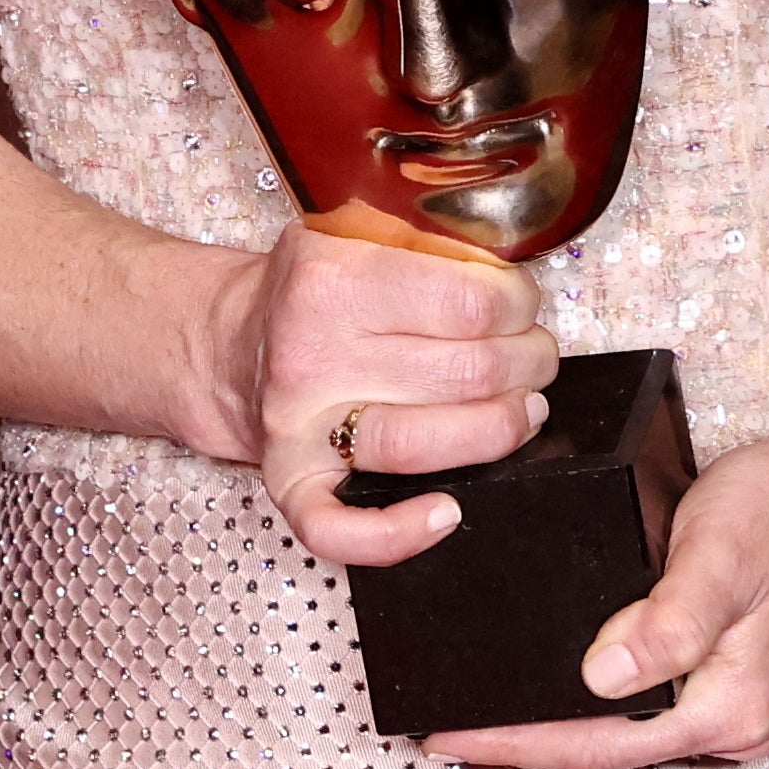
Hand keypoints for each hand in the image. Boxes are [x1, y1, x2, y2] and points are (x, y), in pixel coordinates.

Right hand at [219, 222, 552, 575]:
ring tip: (525, 411)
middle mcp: (310, 357)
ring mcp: (297, 428)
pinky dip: (399, 535)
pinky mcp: (289, 483)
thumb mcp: (357, 233)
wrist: (232, 343)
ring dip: (499, 431)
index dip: (519, 305)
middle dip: (526, 365)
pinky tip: (447, 513)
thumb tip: (517, 271)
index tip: (523, 304)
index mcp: (332, 281)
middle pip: (463, 374)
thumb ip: (429, 241)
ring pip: (422, 446)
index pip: (469, 303)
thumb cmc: (314, 291)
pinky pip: (339, 530)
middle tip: (535, 356)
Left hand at [434, 425, 768, 768]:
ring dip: (551, 726)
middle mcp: (731, 723)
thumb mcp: (718, 559)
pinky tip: (545, 689)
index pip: (600, 746)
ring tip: (478, 717)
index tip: (451, 737)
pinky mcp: (718, 679)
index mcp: (729, 709)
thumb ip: (668, 625)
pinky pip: (637, 708)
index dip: (518, 744)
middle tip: (444, 731)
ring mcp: (726, 704)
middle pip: (605, 751)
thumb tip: (603, 680)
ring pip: (618, 734)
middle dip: (524, 744)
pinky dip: (584, 704)